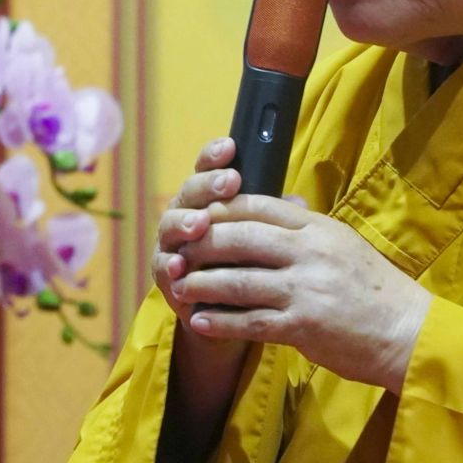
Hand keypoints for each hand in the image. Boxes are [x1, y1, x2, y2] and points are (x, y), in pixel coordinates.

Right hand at [152, 138, 251, 388]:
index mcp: (210, 200)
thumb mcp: (265, 241)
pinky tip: (178, 264)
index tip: (230, 147)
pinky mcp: (166, 278)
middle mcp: (187, 216)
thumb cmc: (250, 266)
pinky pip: (162, 268)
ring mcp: (172, 246)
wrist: (231, 315)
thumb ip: (276, 220)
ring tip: (200, 223)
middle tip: (228, 183)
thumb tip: (300, 203)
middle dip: (207, 186)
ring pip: (170, 225)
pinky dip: (169, 265)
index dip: (215, 157)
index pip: (209, 170)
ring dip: (184, 222)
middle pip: (189, 192)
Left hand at [170, 193, 433, 392]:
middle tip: (176, 251)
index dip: (221, 208)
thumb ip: (308, 225)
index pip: (259, 205)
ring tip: (178, 287)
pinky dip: (220, 321)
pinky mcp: (303, 326)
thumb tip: (280, 200)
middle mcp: (310, 252)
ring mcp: (305, 289)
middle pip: (240, 237)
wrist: (408, 333)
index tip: (196, 216)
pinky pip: (250, 321)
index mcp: (319, 228)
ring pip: (237, 279)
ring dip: (200, 283)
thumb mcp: (344, 244)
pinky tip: (199, 321)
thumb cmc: (375, 290)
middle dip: (201, 243)